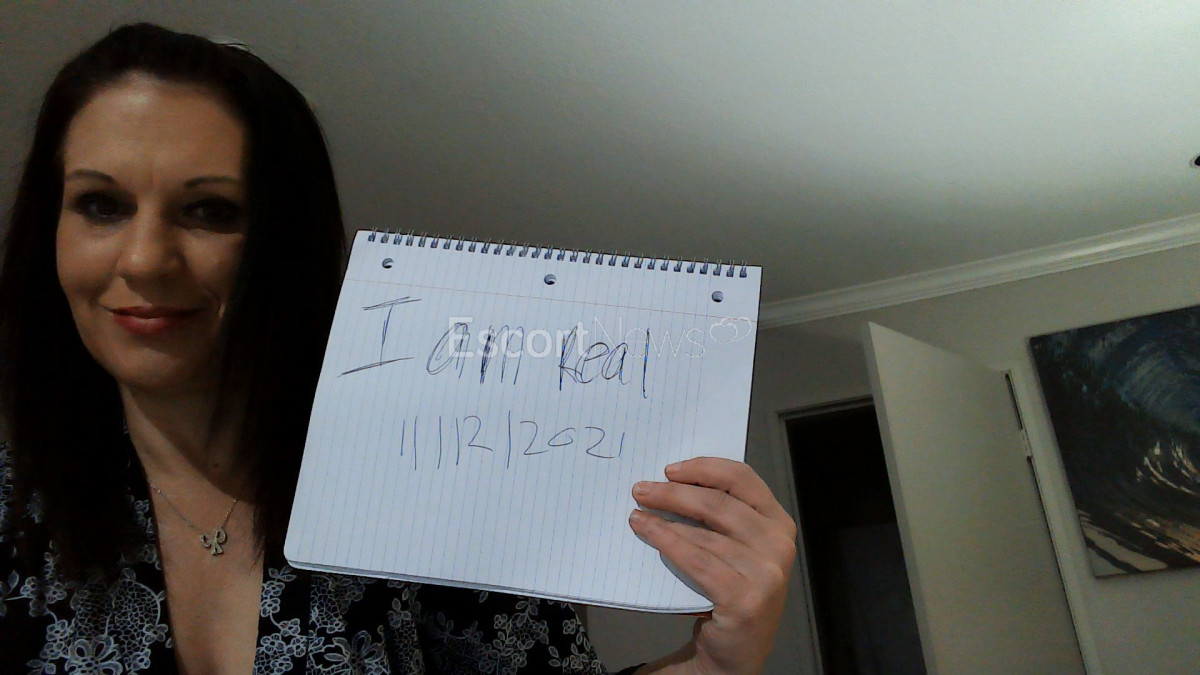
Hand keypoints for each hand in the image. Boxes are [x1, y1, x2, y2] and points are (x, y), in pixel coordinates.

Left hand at [629, 457, 796, 674]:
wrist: (735, 651)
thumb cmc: (730, 591)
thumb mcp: (737, 547)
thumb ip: (722, 517)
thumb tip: (672, 482)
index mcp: (779, 523)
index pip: (743, 478)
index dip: (704, 468)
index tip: (670, 469)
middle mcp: (779, 545)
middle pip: (719, 503)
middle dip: (674, 492)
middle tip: (641, 489)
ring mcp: (767, 574)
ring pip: (704, 532)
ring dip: (664, 517)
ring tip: (637, 512)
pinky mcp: (745, 599)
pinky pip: (697, 560)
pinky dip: (667, 541)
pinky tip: (647, 532)